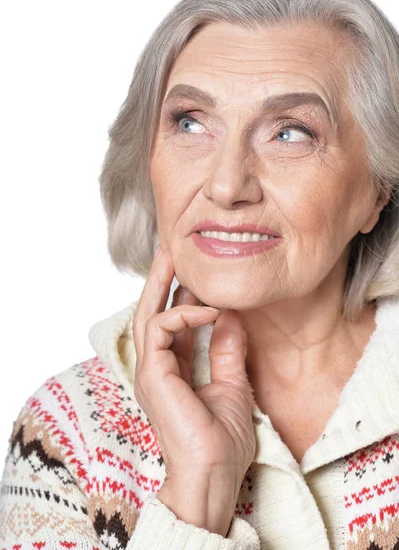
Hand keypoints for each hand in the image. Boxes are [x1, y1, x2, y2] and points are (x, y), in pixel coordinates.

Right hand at [132, 245, 255, 535]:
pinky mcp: (153, 373)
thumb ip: (227, 351)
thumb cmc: (221, 441)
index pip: (171, 323)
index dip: (182, 295)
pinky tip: (210, 309)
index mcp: (173, 371)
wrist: (214, 475)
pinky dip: (184, 312)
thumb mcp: (232, 385)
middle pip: (152, 311)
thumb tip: (230, 317)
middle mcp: (157, 367)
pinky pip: (161, 327)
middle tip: (171, 249)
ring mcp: (151, 370)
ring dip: (163, 283)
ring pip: (148, 313)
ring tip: (176, 257)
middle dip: (161, 279)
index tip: (199, 273)